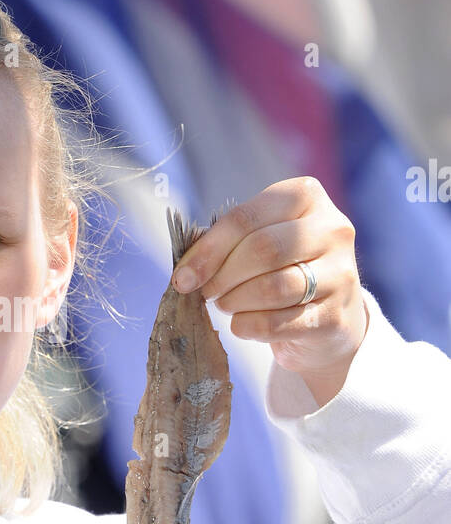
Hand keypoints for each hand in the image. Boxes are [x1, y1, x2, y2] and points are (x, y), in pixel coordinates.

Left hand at [172, 177, 368, 406]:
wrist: (330, 317)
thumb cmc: (283, 268)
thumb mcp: (260, 239)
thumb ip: (226, 243)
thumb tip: (186, 270)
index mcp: (306, 196)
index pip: (246, 218)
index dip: (208, 250)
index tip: (183, 276)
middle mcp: (332, 230)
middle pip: (262, 250)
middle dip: (222, 276)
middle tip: (206, 292)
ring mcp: (341, 274)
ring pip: (272, 287)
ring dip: (235, 301)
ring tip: (226, 305)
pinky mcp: (336, 317)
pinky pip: (278, 323)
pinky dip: (248, 326)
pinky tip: (242, 324)